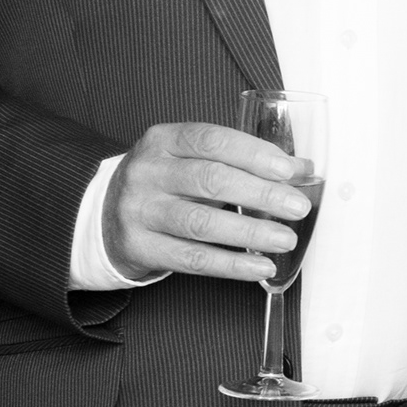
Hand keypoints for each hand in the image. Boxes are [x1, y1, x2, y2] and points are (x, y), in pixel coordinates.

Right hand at [106, 123, 316, 284]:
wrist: (106, 216)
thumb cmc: (165, 184)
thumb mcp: (192, 160)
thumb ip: (242, 161)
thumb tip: (300, 169)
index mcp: (163, 140)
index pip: (211, 140)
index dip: (253, 154)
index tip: (289, 169)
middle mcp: (147, 172)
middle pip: (210, 180)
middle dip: (261, 194)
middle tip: (298, 207)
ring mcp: (140, 211)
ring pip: (201, 222)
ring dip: (250, 232)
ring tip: (285, 239)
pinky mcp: (140, 247)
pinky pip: (193, 259)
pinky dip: (232, 265)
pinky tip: (261, 266)